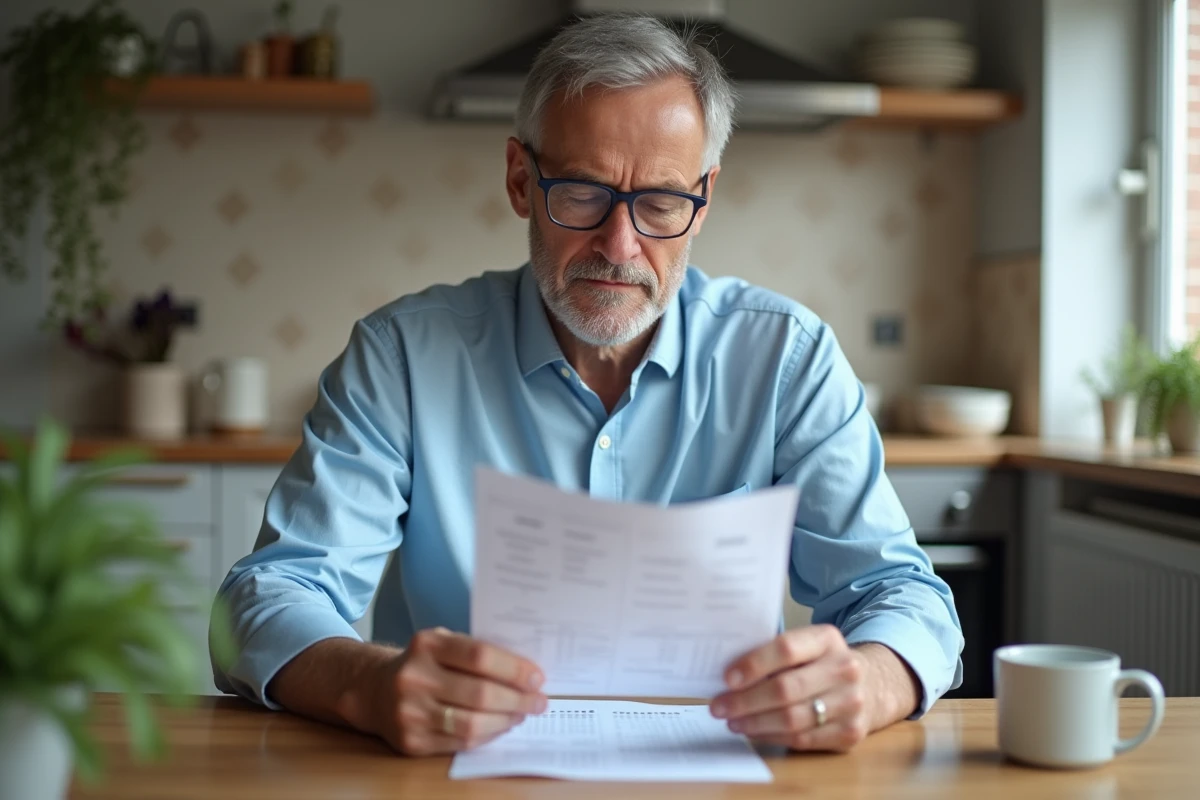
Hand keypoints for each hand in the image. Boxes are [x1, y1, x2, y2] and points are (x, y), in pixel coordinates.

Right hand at [365, 627, 547, 755]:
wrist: (374, 691)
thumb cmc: (423, 664)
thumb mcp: (442, 643)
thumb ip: (476, 650)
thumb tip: (526, 671)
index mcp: (426, 644)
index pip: (480, 656)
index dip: (514, 669)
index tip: (537, 677)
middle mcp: (414, 677)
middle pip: (480, 693)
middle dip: (517, 700)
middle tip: (539, 701)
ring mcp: (410, 712)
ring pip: (472, 724)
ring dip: (506, 721)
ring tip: (522, 714)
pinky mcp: (411, 741)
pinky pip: (460, 743)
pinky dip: (487, 736)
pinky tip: (499, 727)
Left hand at [709, 625, 915, 751]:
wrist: (872, 686)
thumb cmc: (822, 663)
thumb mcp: (807, 645)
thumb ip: (774, 652)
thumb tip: (728, 674)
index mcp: (828, 639)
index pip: (786, 648)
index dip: (754, 664)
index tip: (727, 678)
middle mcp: (845, 669)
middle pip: (785, 689)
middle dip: (745, 701)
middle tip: (718, 706)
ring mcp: (851, 703)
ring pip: (792, 719)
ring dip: (754, 723)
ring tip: (732, 721)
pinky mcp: (850, 733)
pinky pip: (802, 740)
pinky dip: (772, 737)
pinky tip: (754, 731)